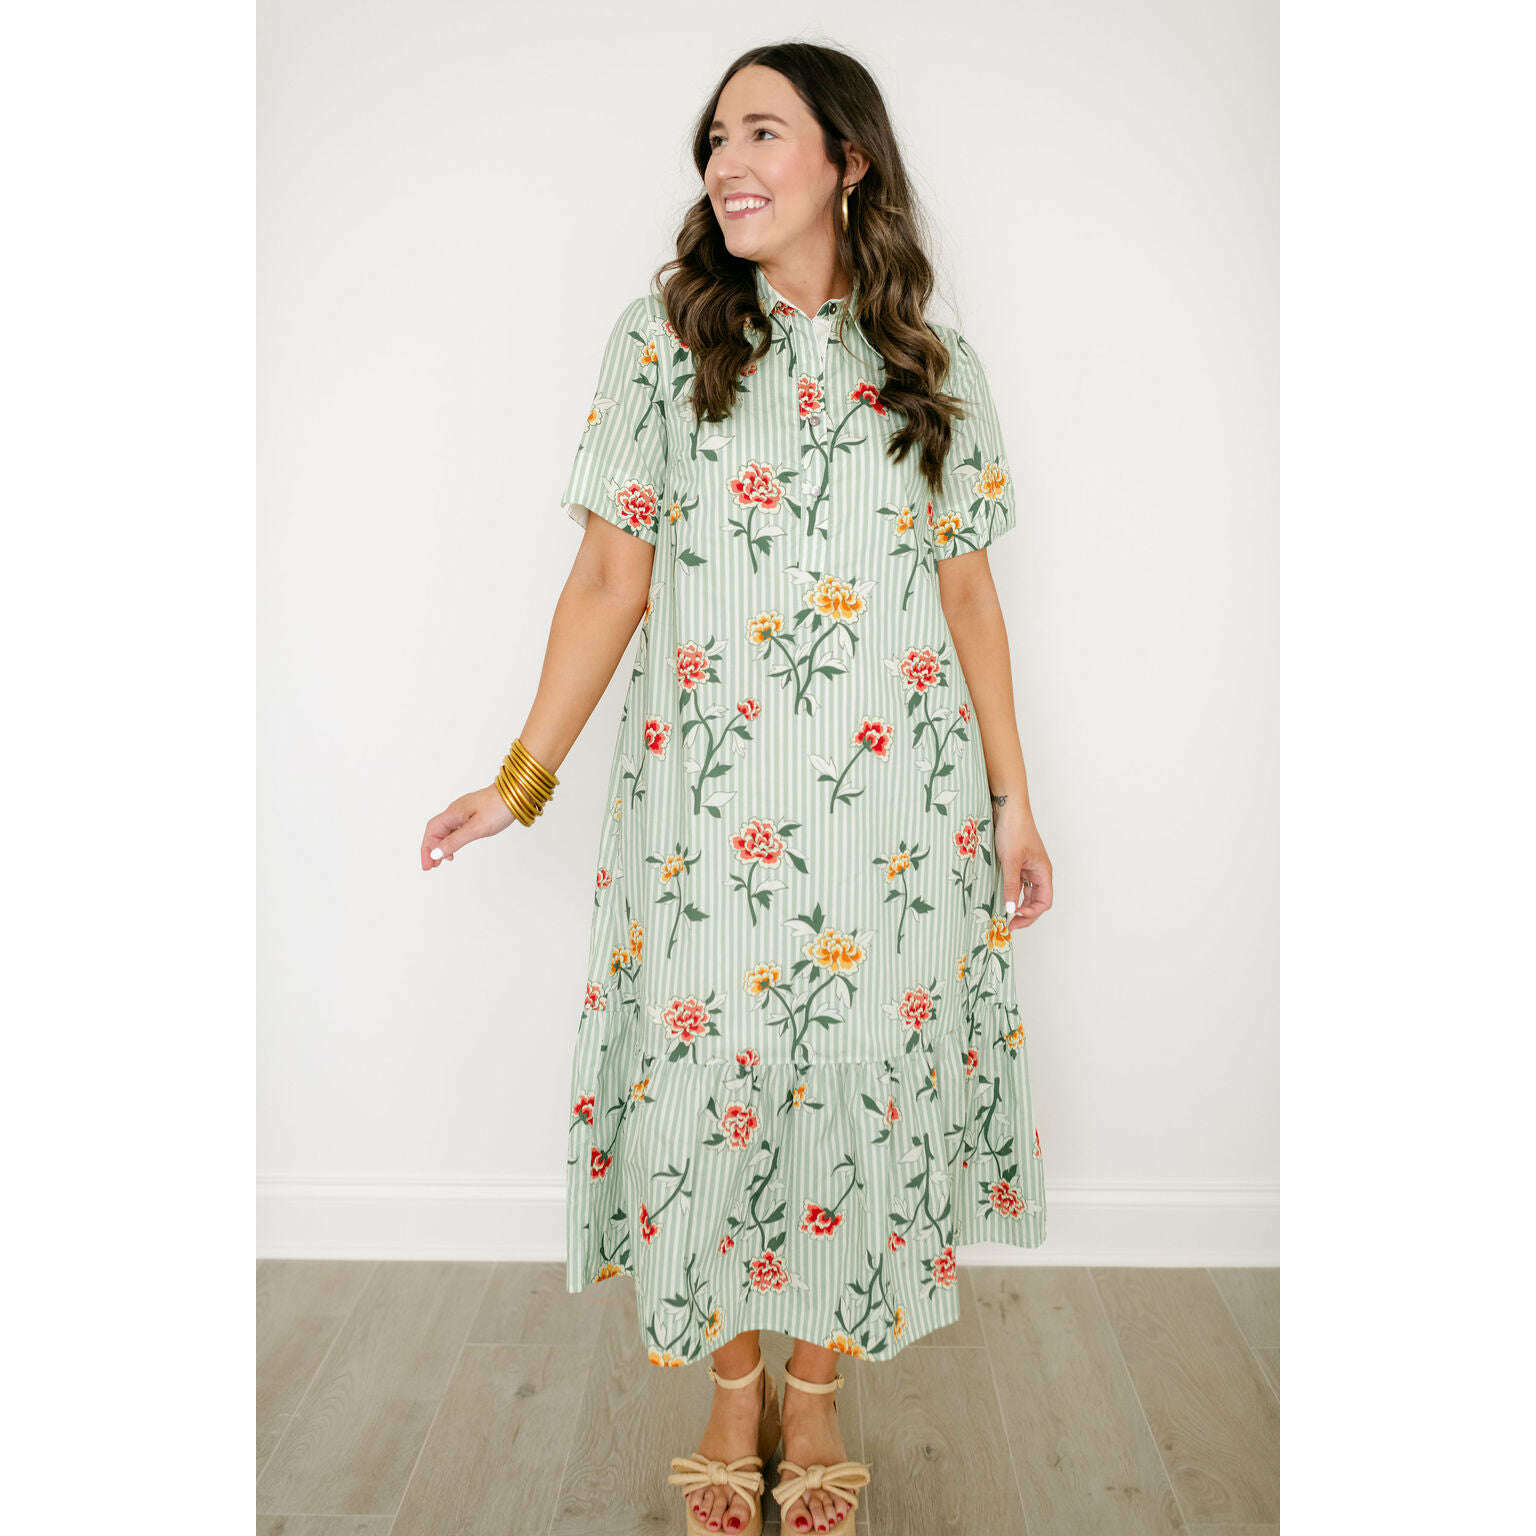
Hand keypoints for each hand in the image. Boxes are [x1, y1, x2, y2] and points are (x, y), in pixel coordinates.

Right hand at [419, 785, 514, 869]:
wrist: (516, 793)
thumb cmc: (498, 808)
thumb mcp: (476, 829)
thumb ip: (455, 841)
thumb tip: (436, 853)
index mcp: (453, 813)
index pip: (432, 831)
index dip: (427, 849)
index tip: (427, 866)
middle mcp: (455, 811)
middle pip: (435, 830)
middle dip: (431, 848)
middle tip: (431, 866)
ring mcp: (463, 811)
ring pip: (445, 830)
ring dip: (440, 845)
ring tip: (441, 861)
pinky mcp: (472, 813)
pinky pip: (455, 827)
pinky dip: (451, 839)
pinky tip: (455, 848)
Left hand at [994, 802, 1052, 929]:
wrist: (1006, 808)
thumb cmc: (1014, 830)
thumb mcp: (1011, 860)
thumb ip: (1011, 885)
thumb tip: (1010, 909)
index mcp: (1043, 872)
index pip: (1044, 902)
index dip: (1031, 913)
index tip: (1014, 917)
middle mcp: (1037, 872)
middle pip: (1036, 901)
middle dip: (1024, 914)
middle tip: (1008, 924)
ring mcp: (1027, 868)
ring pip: (1026, 894)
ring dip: (1017, 905)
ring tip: (1003, 915)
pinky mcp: (1016, 863)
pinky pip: (1016, 884)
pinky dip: (1010, 893)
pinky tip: (999, 898)